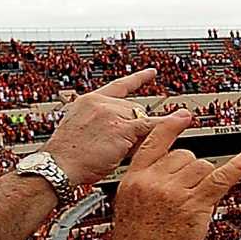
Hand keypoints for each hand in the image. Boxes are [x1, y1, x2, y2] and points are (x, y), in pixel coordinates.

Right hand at [42, 68, 160, 186]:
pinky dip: (166, 126)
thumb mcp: (83, 132)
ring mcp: (111, 113)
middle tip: (123, 147)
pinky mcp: (121, 128)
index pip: (119, 87)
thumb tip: (134, 130)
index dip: (138, 79)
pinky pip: (150, 126)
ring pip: (142, 119)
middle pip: (135, 109)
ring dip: (140, 136)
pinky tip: (182, 121)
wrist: (57, 167)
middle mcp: (100, 103)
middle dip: (136, 127)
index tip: (152, 72)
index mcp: (88, 101)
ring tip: (120, 151)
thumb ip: (105, 125)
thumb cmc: (66, 158)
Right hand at [100, 112, 240, 239]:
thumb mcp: (131, 210)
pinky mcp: (195, 205)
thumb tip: (172, 175)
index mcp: (132, 180)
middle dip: (193, 171)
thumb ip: (147, 188)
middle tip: (190, 193)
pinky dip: (239, 165)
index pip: (153, 142)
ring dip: (207, 180)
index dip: (171, 126)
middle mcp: (152, 181)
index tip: (184, 115)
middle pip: (185, 155)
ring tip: (197, 203)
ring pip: (203, 166)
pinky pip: (222, 177)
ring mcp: (174, 192)